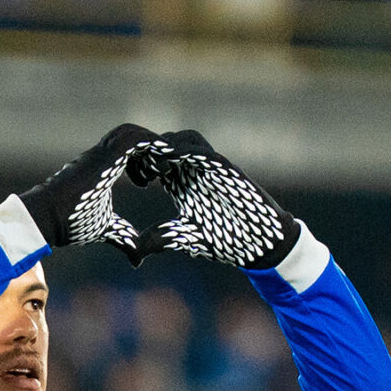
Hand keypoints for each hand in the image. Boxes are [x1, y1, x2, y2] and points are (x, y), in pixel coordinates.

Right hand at [16, 123, 165, 259]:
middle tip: (164, 171)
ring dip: (154, 147)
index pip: (130, 151)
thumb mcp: (106, 230)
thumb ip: (123, 238)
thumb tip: (138, 260)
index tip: (157, 178)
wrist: (47, 217)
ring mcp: (102, 152)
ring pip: (136, 133)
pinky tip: (163, 163)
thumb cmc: (70, 223)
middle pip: (135, 137)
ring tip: (164, 168)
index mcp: (103, 167)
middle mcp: (103, 155)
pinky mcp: (105, 156)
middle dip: (153, 149)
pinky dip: (153, 147)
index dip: (146, 160)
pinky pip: (136, 140)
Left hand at [126, 129, 299, 269]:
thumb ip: (161, 238)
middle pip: (167, 143)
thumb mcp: (185, 238)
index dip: (141, 163)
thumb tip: (135, 251)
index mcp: (183, 183)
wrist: (257, 241)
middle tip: (137, 168)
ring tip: (153, 164)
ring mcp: (211, 166)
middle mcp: (195, 169)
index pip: (157, 161)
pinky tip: (170, 161)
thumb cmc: (225, 237)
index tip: (132, 178)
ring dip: (167, 146)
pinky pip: (204, 152)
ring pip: (185, 139)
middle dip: (150, 151)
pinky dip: (186, 151)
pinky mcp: (225, 169)